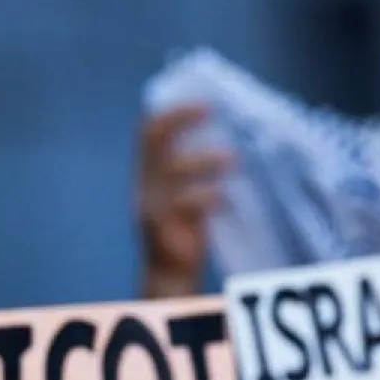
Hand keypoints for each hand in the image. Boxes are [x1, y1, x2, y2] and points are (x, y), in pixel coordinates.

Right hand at [138, 104, 230, 297]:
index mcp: (148, 175)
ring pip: (174, 169)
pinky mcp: (163, 228)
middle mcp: (145, 185)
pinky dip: (210, 195)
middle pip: (153, 139)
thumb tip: (228, 138)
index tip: (203, 101)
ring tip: (234, 160)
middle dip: (181, 118)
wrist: (169, 278)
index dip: (171, 111)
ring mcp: (152, 206)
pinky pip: (186, 203)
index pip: (147, 131)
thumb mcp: (185, 195)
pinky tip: (226, 198)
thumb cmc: (184, 234)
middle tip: (211, 111)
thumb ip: (195, 171)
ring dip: (207, 159)